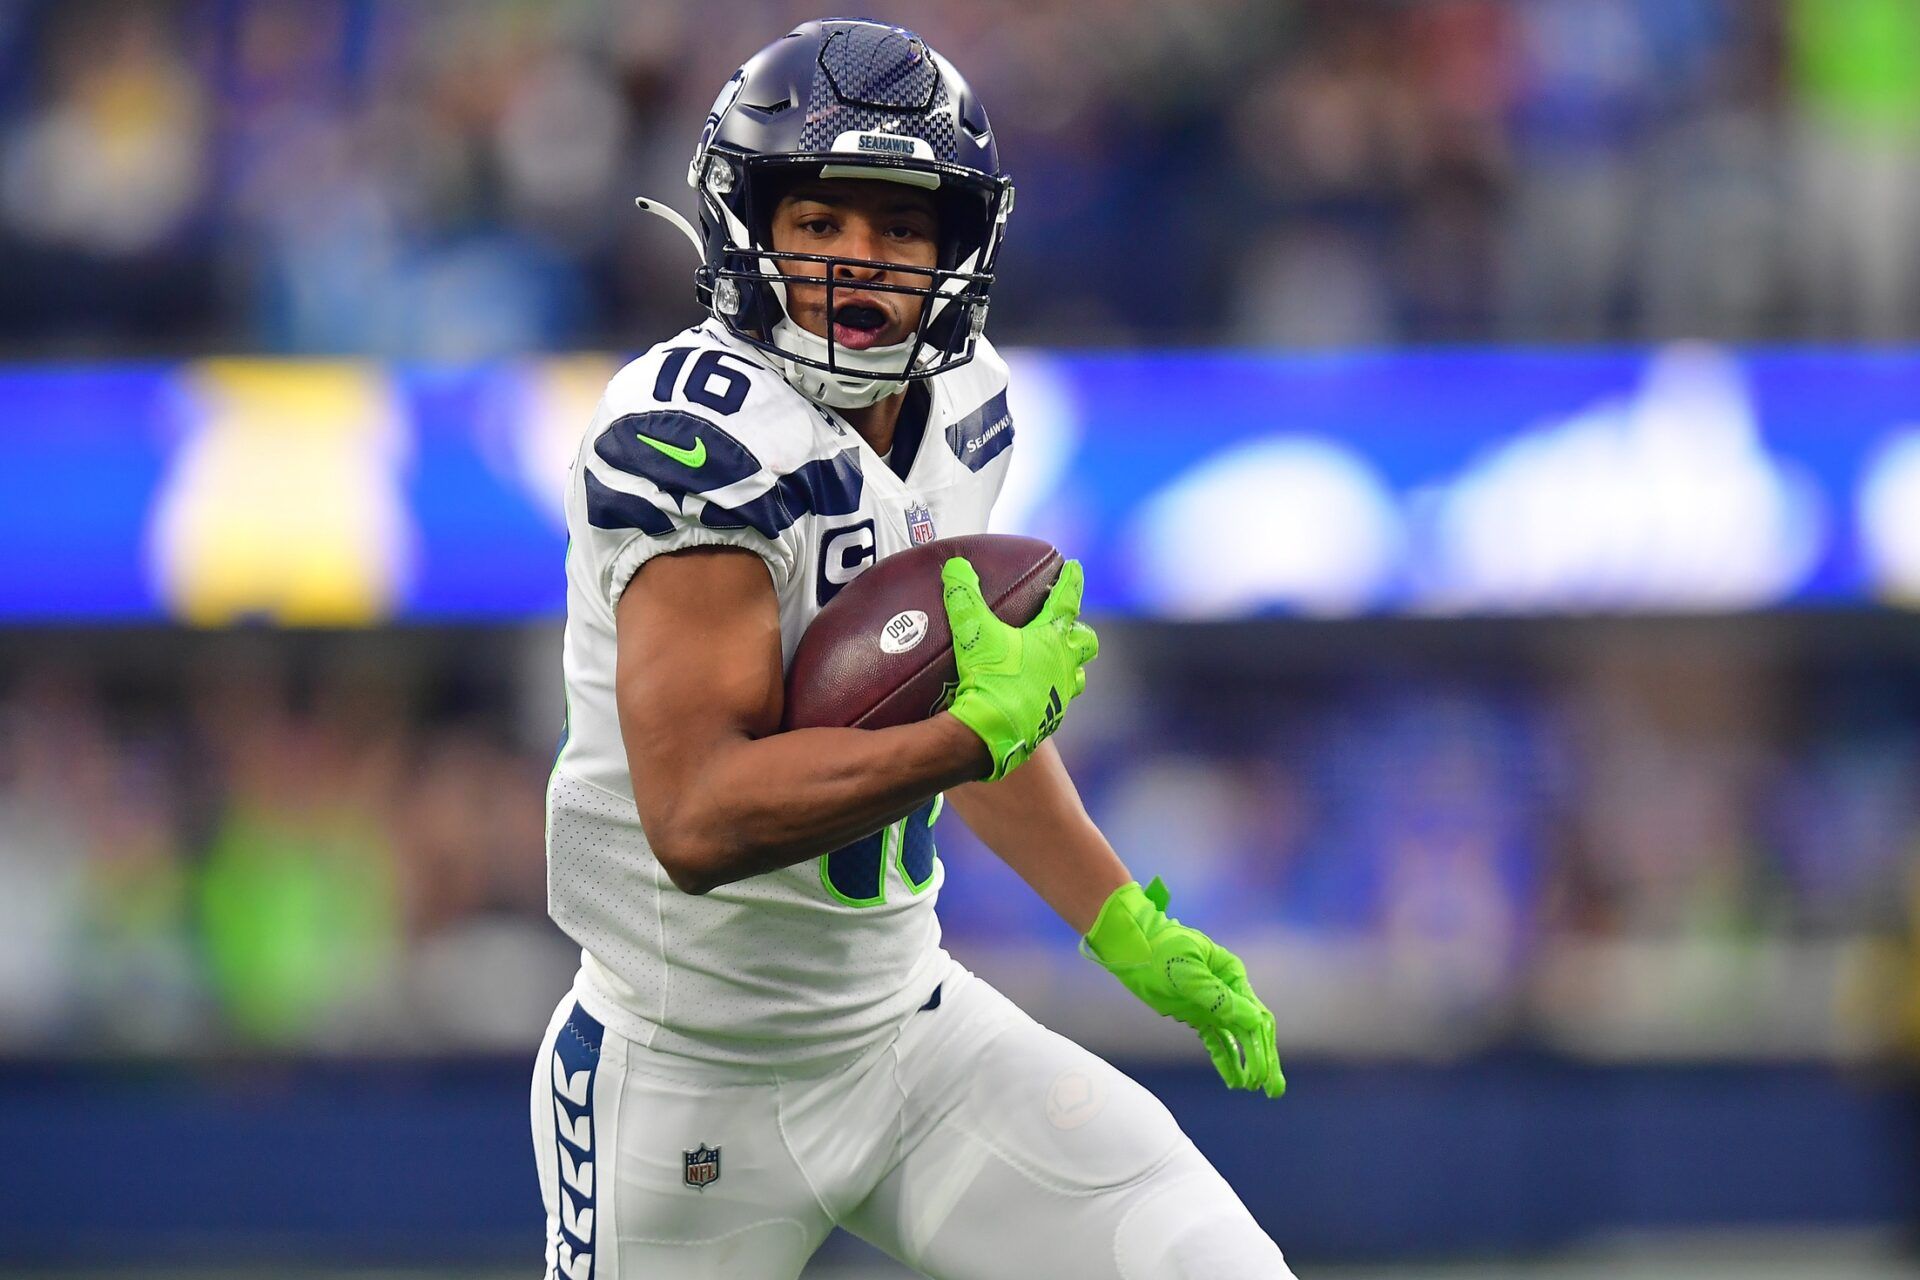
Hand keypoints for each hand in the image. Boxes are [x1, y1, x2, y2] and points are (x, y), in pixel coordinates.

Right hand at [940, 556, 1098, 781]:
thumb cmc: (992, 679)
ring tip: (1055, 662)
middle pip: (1085, 642)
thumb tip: (956, 567)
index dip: (1071, 581)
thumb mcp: (974, 632)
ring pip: (1077, 675)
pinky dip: (1050, 693)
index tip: (1076, 568)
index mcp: (1052, 638)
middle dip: (1078, 632)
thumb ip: (964, 597)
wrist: (991, 731)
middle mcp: (1064, 664)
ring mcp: (1060, 693)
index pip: (1068, 600)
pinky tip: (1035, 694)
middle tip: (1067, 627)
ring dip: (1069, 666)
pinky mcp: (1049, 718)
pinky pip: (1058, 701)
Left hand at [1082, 877, 1285, 1096]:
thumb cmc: (1162, 951)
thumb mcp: (1187, 972)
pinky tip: (1234, 1081)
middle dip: (1264, 1060)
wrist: (1135, 947)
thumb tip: (1253, 1020)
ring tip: (1256, 1089)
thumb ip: (1217, 997)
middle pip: (1253, 1030)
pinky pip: (1217, 1040)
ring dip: (1248, 1063)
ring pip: (1237, 1039)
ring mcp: (1212, 1004)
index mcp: (1233, 976)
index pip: (1255, 1017)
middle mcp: (1229, 991)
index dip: (1261, 1047)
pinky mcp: (1197, 1014)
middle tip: (1274, 1090)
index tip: (1262, 1073)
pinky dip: (1226, 1059)